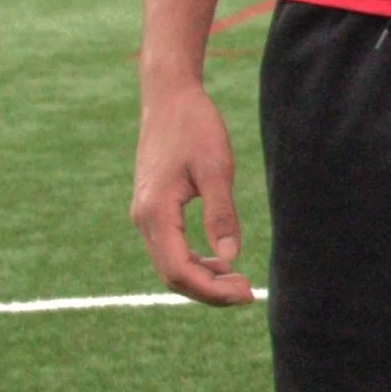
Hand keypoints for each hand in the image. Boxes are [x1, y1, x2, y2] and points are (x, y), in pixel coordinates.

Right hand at [130, 75, 255, 303]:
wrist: (169, 98)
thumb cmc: (194, 127)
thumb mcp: (215, 169)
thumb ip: (222, 214)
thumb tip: (231, 257)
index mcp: (155, 212)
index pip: (179, 270)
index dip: (212, 290)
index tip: (245, 294)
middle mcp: (143, 219)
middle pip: (172, 274)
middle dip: (209, 290)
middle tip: (247, 293)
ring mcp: (144, 215)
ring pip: (169, 264)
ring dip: (202, 278)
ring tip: (238, 281)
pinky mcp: (152, 208)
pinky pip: (169, 248)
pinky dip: (193, 261)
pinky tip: (220, 262)